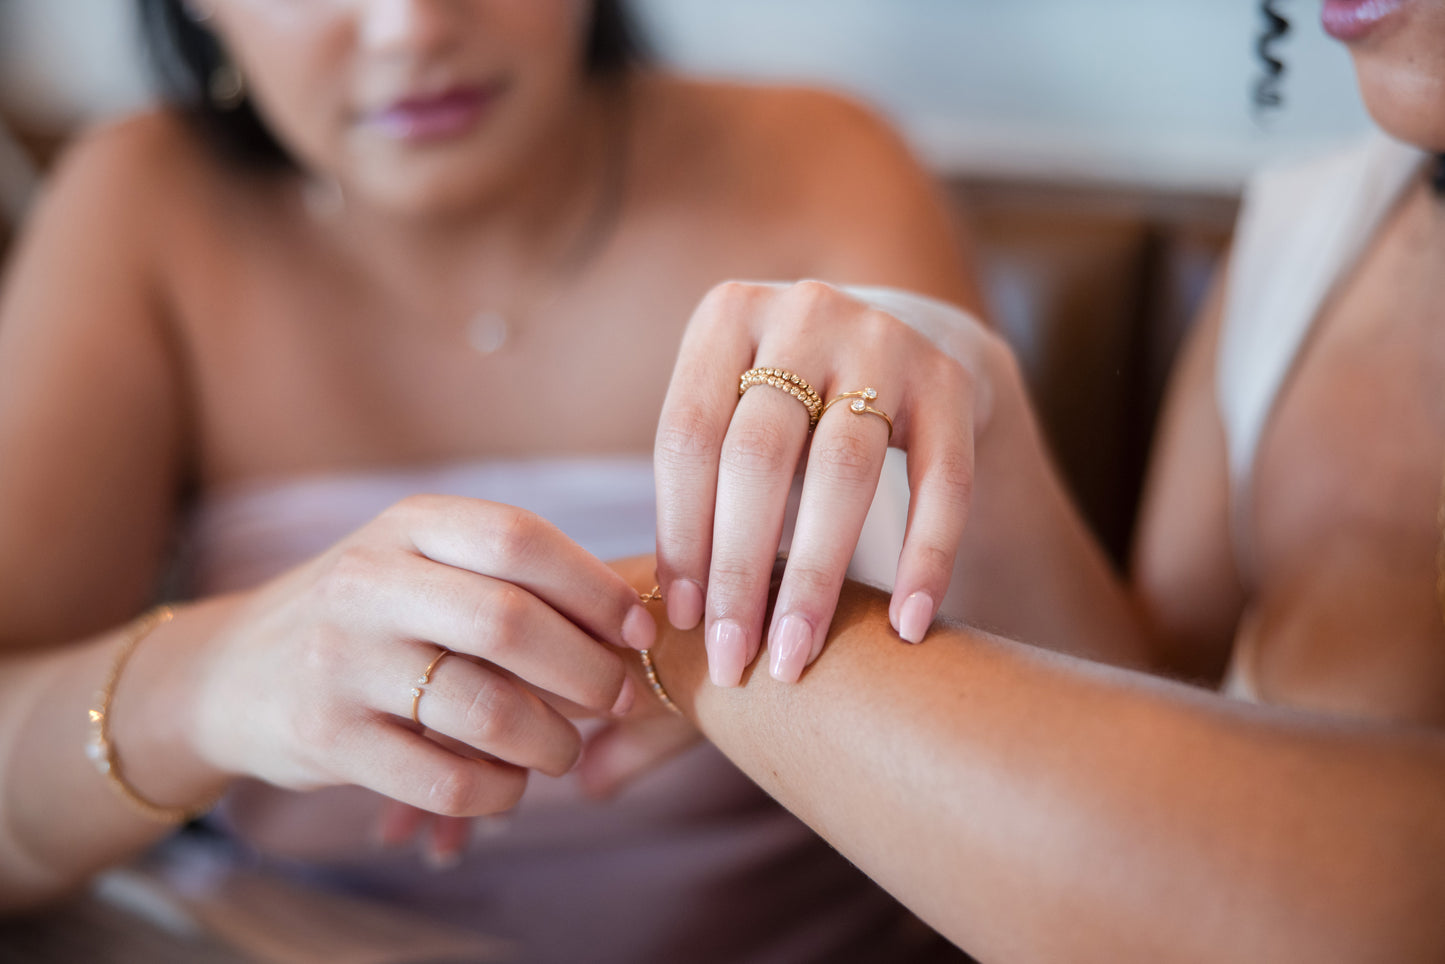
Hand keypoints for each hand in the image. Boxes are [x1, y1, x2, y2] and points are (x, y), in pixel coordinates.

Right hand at [188, 495, 656, 816]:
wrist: (233, 671)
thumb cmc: (369, 614)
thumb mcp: (421, 562)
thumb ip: (511, 577)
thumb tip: (636, 621)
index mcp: (408, 524)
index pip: (520, 539)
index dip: (596, 589)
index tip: (640, 630)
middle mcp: (369, 581)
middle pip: (511, 623)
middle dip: (587, 670)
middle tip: (617, 696)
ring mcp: (342, 660)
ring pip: (485, 708)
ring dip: (551, 742)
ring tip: (563, 749)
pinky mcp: (327, 738)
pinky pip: (443, 780)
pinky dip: (499, 791)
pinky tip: (509, 784)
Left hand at [654, 281, 1001, 685]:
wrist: (905, 340)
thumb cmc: (789, 406)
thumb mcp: (733, 413)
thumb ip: (702, 486)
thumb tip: (671, 616)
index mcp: (727, 316)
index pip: (688, 437)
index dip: (681, 534)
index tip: (682, 623)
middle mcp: (805, 313)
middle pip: (759, 455)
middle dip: (740, 570)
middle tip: (732, 661)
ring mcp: (884, 340)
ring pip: (845, 471)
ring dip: (815, 577)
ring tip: (795, 657)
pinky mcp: (951, 381)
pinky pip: (943, 482)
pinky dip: (925, 560)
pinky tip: (906, 627)